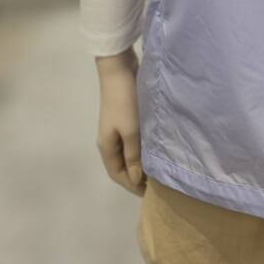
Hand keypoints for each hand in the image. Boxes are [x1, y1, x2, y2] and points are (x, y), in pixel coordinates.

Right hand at [95, 46, 145, 195]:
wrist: (119, 70)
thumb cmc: (125, 102)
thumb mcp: (131, 132)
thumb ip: (134, 156)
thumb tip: (136, 179)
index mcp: (106, 147)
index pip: (118, 175)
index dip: (132, 186)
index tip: (150, 194)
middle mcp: (109, 140)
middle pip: (121, 166)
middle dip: (136, 176)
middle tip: (156, 184)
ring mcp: (116, 128)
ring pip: (127, 153)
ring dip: (139, 162)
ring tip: (157, 169)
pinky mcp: (124, 118)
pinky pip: (132, 141)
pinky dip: (141, 149)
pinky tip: (153, 148)